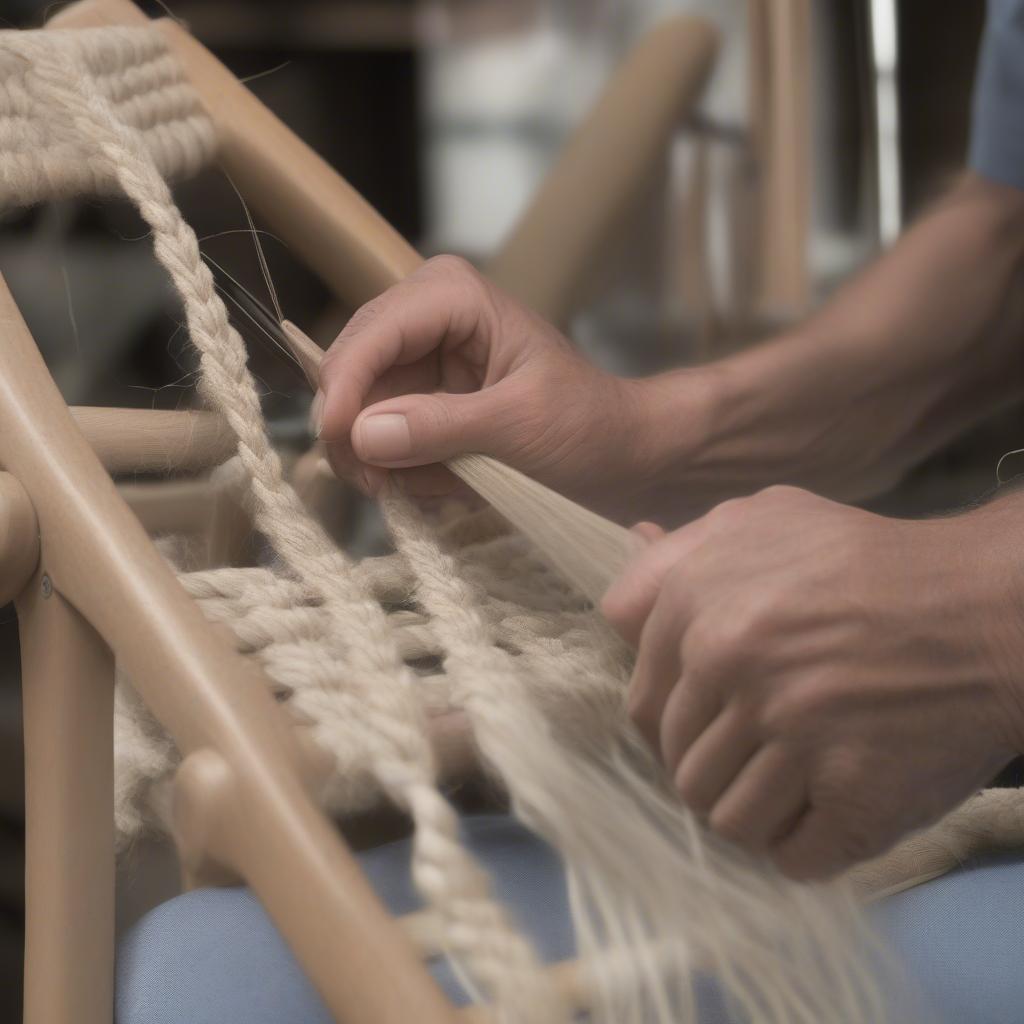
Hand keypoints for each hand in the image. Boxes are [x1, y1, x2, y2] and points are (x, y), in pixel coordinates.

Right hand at [315, 256, 667, 516]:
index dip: (346, 388)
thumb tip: (363, 434)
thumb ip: (442, 427)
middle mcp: (423, 319)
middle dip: (359, 433)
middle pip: (350, 371)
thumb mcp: (520, 427)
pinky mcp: (420, 403)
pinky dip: (401, 471)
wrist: (620, 454)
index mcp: (451, 296)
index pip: (374, 335)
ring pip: (357, 413)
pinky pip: (380, 440)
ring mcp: (418, 363)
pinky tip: (446, 485)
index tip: (340, 442)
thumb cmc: (588, 425)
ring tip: (436, 487)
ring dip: (383, 462)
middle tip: (381, 487)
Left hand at [602, 485, 1023, 879]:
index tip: (718, 719)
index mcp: (696, 604)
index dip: (678, 722)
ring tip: (798, 778)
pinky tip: (827, 810)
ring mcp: (789, 732)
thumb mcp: (768, 521)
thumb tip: (631, 565)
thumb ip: (686, 552)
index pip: (644, 708)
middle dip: (718, 765)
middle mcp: (729, 664)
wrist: (987, 608)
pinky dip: (804, 845)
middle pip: (680, 766)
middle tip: (771, 747)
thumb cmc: (870, 562)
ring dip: (757, 811)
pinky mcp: (851, 795)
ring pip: (726, 818)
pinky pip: (790, 856)